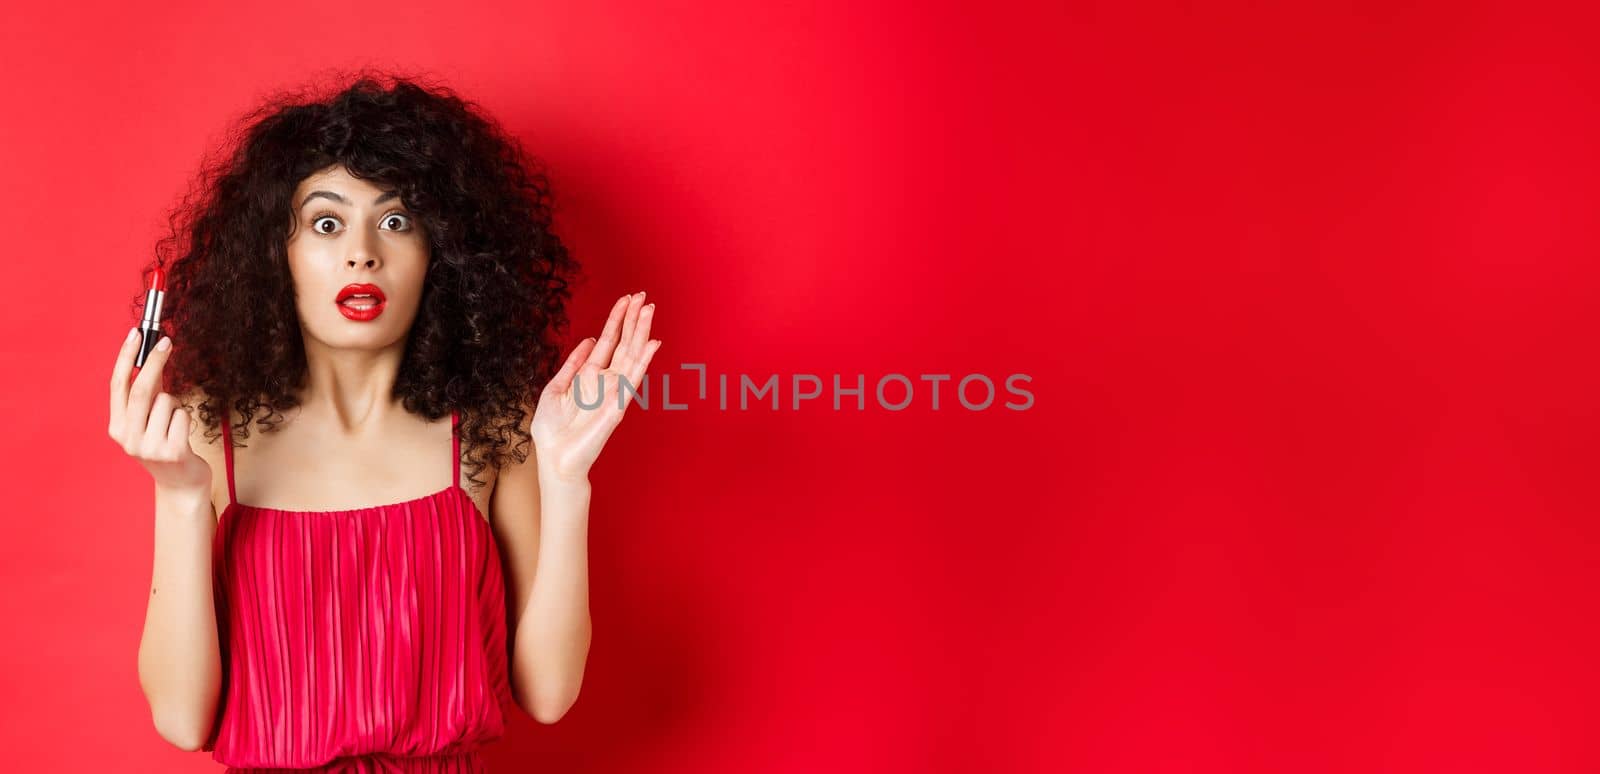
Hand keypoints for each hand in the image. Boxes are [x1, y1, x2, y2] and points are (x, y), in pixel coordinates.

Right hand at [108, 328, 210, 496]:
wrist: (181, 484)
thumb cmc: (166, 444)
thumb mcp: (149, 420)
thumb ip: (147, 392)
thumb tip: (152, 353)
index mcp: (117, 428)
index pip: (117, 386)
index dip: (126, 357)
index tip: (137, 334)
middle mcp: (128, 438)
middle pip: (141, 389)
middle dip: (155, 361)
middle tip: (168, 342)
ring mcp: (149, 447)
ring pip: (167, 401)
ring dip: (176, 404)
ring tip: (175, 423)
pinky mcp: (172, 452)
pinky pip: (183, 415)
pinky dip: (186, 418)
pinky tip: (183, 435)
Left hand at [530, 292, 661, 481]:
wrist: (554, 458)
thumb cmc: (553, 430)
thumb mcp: (555, 388)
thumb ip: (572, 364)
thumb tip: (590, 340)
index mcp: (590, 376)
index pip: (609, 341)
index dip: (617, 319)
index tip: (627, 299)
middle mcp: (606, 381)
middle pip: (624, 344)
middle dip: (633, 320)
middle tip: (644, 296)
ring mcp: (614, 392)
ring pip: (631, 355)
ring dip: (640, 332)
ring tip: (649, 309)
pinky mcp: (617, 406)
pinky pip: (632, 379)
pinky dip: (643, 361)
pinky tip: (652, 344)